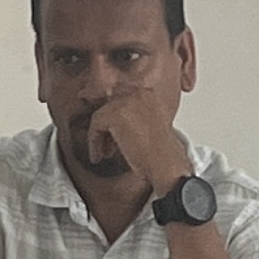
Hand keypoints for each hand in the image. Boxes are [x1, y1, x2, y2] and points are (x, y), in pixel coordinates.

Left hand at [78, 86, 193, 201]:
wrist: (164, 165)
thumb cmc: (161, 155)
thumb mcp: (149, 129)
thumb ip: (134, 119)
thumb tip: (117, 124)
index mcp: (149, 94)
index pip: (122, 101)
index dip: (115, 123)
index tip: (114, 139)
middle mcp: (138, 92)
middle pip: (110, 107)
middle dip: (106, 128)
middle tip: (107, 147)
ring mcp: (126, 101)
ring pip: (101, 115)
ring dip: (99, 136)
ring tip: (102, 153)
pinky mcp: (115, 113)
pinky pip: (96, 125)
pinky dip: (94, 141)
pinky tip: (98, 155)